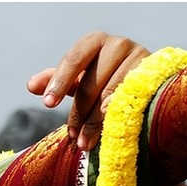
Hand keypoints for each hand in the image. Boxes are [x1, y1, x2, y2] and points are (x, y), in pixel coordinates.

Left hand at [27, 32, 149, 150]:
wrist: (142, 80)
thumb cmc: (101, 76)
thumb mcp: (77, 78)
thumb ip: (54, 80)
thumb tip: (31, 85)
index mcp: (94, 41)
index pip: (74, 60)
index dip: (60, 82)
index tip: (48, 104)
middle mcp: (118, 44)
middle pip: (92, 83)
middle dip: (79, 113)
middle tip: (72, 136)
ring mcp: (140, 58)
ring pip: (111, 95)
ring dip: (95, 123)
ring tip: (85, 143)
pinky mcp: (155, 77)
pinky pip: (132, 101)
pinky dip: (117, 119)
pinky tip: (108, 134)